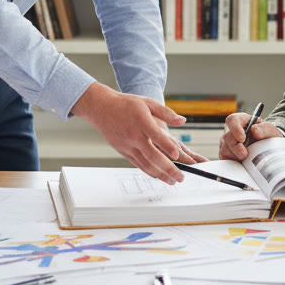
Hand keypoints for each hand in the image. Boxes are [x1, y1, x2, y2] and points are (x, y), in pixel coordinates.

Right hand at [72, 84, 204, 183]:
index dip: (167, 147)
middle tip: (181, 178)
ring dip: (160, 174)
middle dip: (168, 169)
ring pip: (145, 164)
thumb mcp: (148, 103)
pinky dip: (149, 171)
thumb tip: (182, 121)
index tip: (178, 155)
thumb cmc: (126, 104)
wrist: (102, 109)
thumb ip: (166, 112)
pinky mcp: (123, 151)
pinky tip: (158, 176)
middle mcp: (134, 136)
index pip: (157, 136)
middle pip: (152, 156)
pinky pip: (137, 164)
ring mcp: (127, 145)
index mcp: (142, 122)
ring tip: (172, 181)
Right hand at [219, 111, 282, 160]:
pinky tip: (243, 163)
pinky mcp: (226, 154)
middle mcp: (231, 130)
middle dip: (235, 147)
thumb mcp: (270, 131)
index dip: (235, 129)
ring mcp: (227, 142)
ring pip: (225, 149)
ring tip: (247, 159)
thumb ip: (265, 128)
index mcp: (241, 120)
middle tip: (244, 155)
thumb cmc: (267, 136)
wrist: (267, 148)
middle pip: (227, 136)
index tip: (242, 138)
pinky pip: (226, 159)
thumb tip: (254, 130)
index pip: (233, 120)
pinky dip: (234, 162)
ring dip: (235, 156)